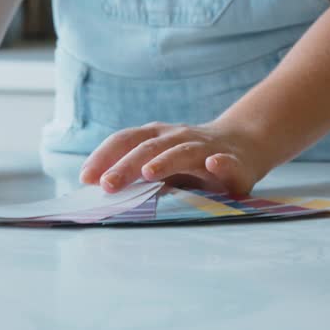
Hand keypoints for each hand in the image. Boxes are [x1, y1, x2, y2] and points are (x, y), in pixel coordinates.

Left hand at [79, 121, 270, 196]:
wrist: (244, 144)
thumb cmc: (194, 160)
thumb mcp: (164, 165)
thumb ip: (138, 176)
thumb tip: (101, 192)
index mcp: (157, 137)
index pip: (125, 141)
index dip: (104, 156)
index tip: (85, 178)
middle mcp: (178, 137)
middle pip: (148, 148)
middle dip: (126, 165)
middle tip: (108, 185)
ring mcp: (205, 147)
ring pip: (182, 152)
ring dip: (164, 161)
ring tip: (149, 173)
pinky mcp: (233, 161)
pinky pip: (226, 161)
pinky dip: (220, 162)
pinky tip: (214, 165)